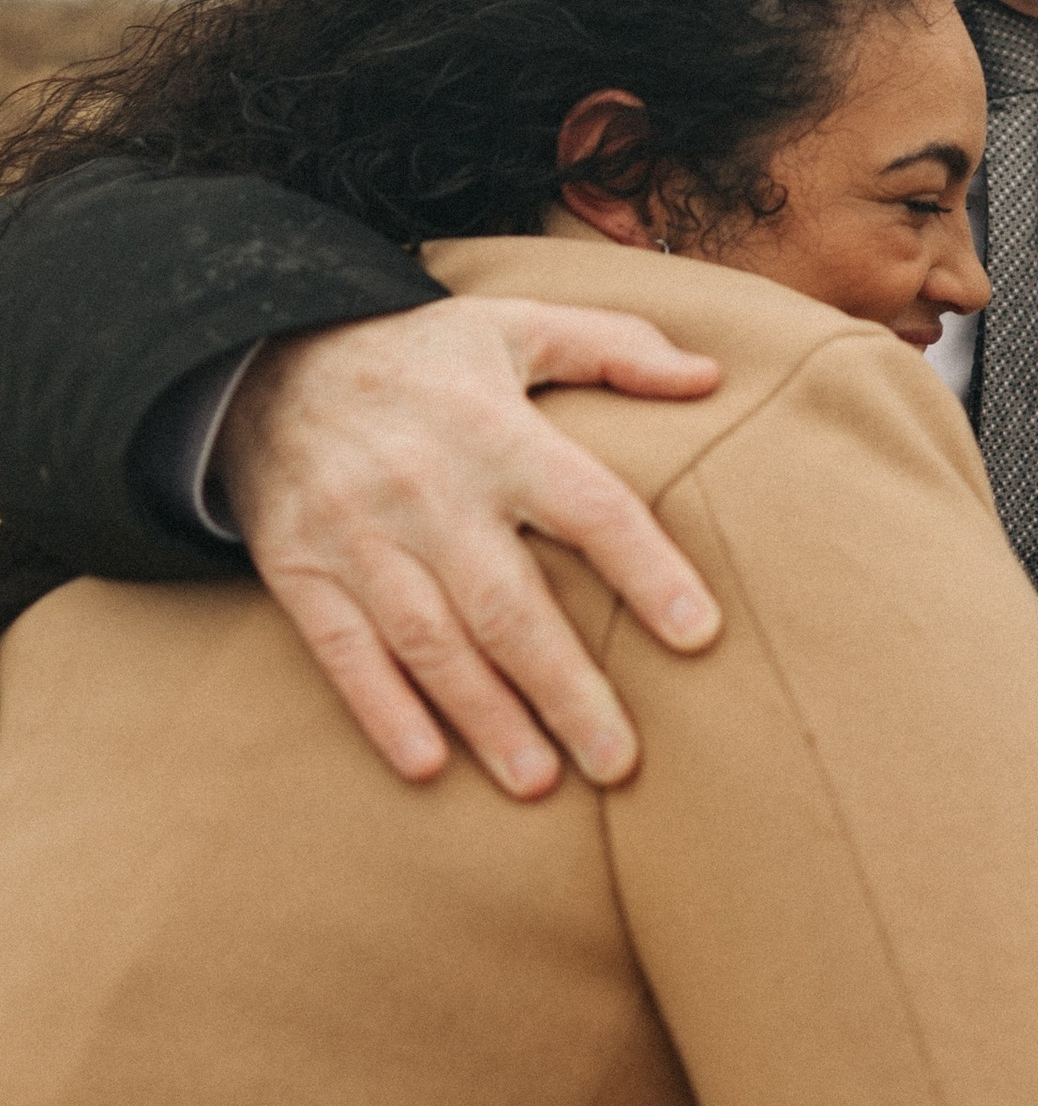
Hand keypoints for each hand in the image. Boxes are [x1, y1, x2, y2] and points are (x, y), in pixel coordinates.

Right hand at [215, 299, 726, 797]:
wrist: (260, 353)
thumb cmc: (419, 354)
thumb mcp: (514, 324)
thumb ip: (617, 347)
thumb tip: (710, 378)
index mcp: (495, 430)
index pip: (589, 507)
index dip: (648, 570)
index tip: (700, 635)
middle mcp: (429, 488)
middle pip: (508, 604)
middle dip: (566, 690)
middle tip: (621, 762)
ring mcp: (358, 534)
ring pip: (432, 642)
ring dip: (487, 718)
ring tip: (542, 781)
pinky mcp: (298, 568)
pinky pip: (342, 650)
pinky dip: (382, 710)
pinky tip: (428, 766)